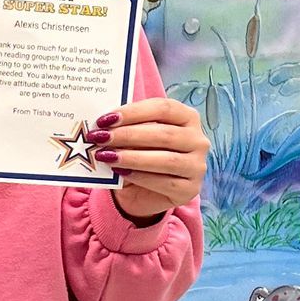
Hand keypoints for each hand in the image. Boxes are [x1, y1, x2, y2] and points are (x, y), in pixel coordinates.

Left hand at [92, 97, 206, 221]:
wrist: (143, 192)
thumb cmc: (140, 155)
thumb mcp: (134, 137)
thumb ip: (126, 127)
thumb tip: (105, 124)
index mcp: (187, 117)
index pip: (164, 108)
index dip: (134, 112)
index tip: (107, 118)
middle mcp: (198, 140)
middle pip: (164, 134)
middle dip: (129, 135)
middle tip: (101, 138)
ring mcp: (197, 166)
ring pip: (166, 160)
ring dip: (132, 157)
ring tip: (106, 156)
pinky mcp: (189, 190)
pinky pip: (165, 182)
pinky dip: (140, 176)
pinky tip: (120, 173)